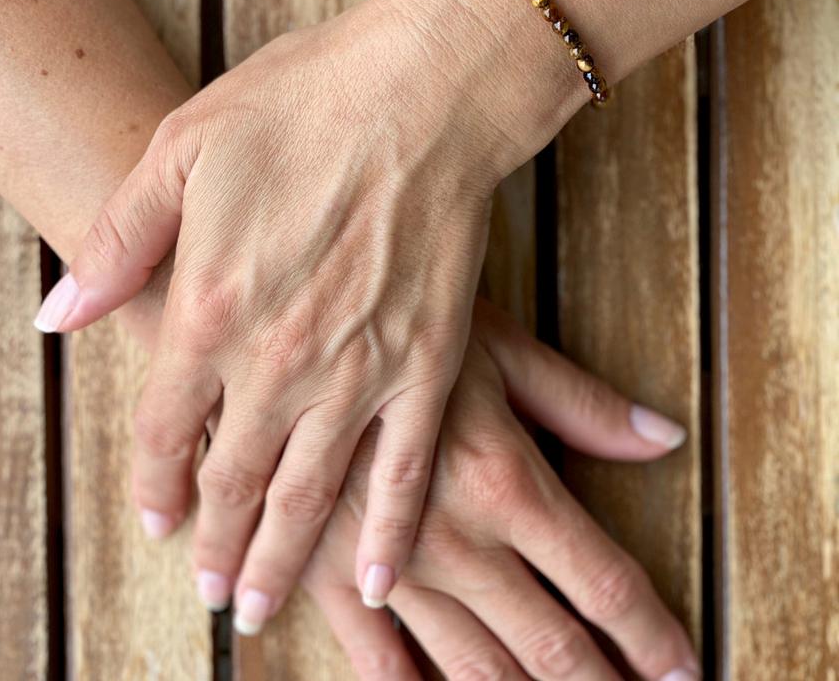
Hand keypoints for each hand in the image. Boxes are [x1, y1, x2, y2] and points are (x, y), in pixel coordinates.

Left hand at [32, 0, 542, 628]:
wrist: (422, 90)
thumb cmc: (302, 103)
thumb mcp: (182, 149)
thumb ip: (117, 242)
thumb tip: (57, 314)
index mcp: (210, 304)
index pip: (167, 423)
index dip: (156, 478)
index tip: (159, 517)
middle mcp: (279, 357)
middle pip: (234, 478)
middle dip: (216, 543)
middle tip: (216, 590)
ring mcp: (360, 368)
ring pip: (310, 494)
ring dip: (282, 558)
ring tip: (263, 605)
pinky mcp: (429, 364)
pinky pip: (405, 471)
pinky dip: (388, 533)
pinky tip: (376, 580)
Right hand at [301, 300, 699, 680]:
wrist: (289, 336)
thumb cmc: (399, 327)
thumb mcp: (496, 349)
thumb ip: (581, 404)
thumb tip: (663, 435)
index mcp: (504, 481)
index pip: (602, 583)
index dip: (651, 637)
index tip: (683, 669)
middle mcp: (454, 540)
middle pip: (550, 644)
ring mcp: (388, 567)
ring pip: (473, 667)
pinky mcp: (326, 572)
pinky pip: (376, 660)